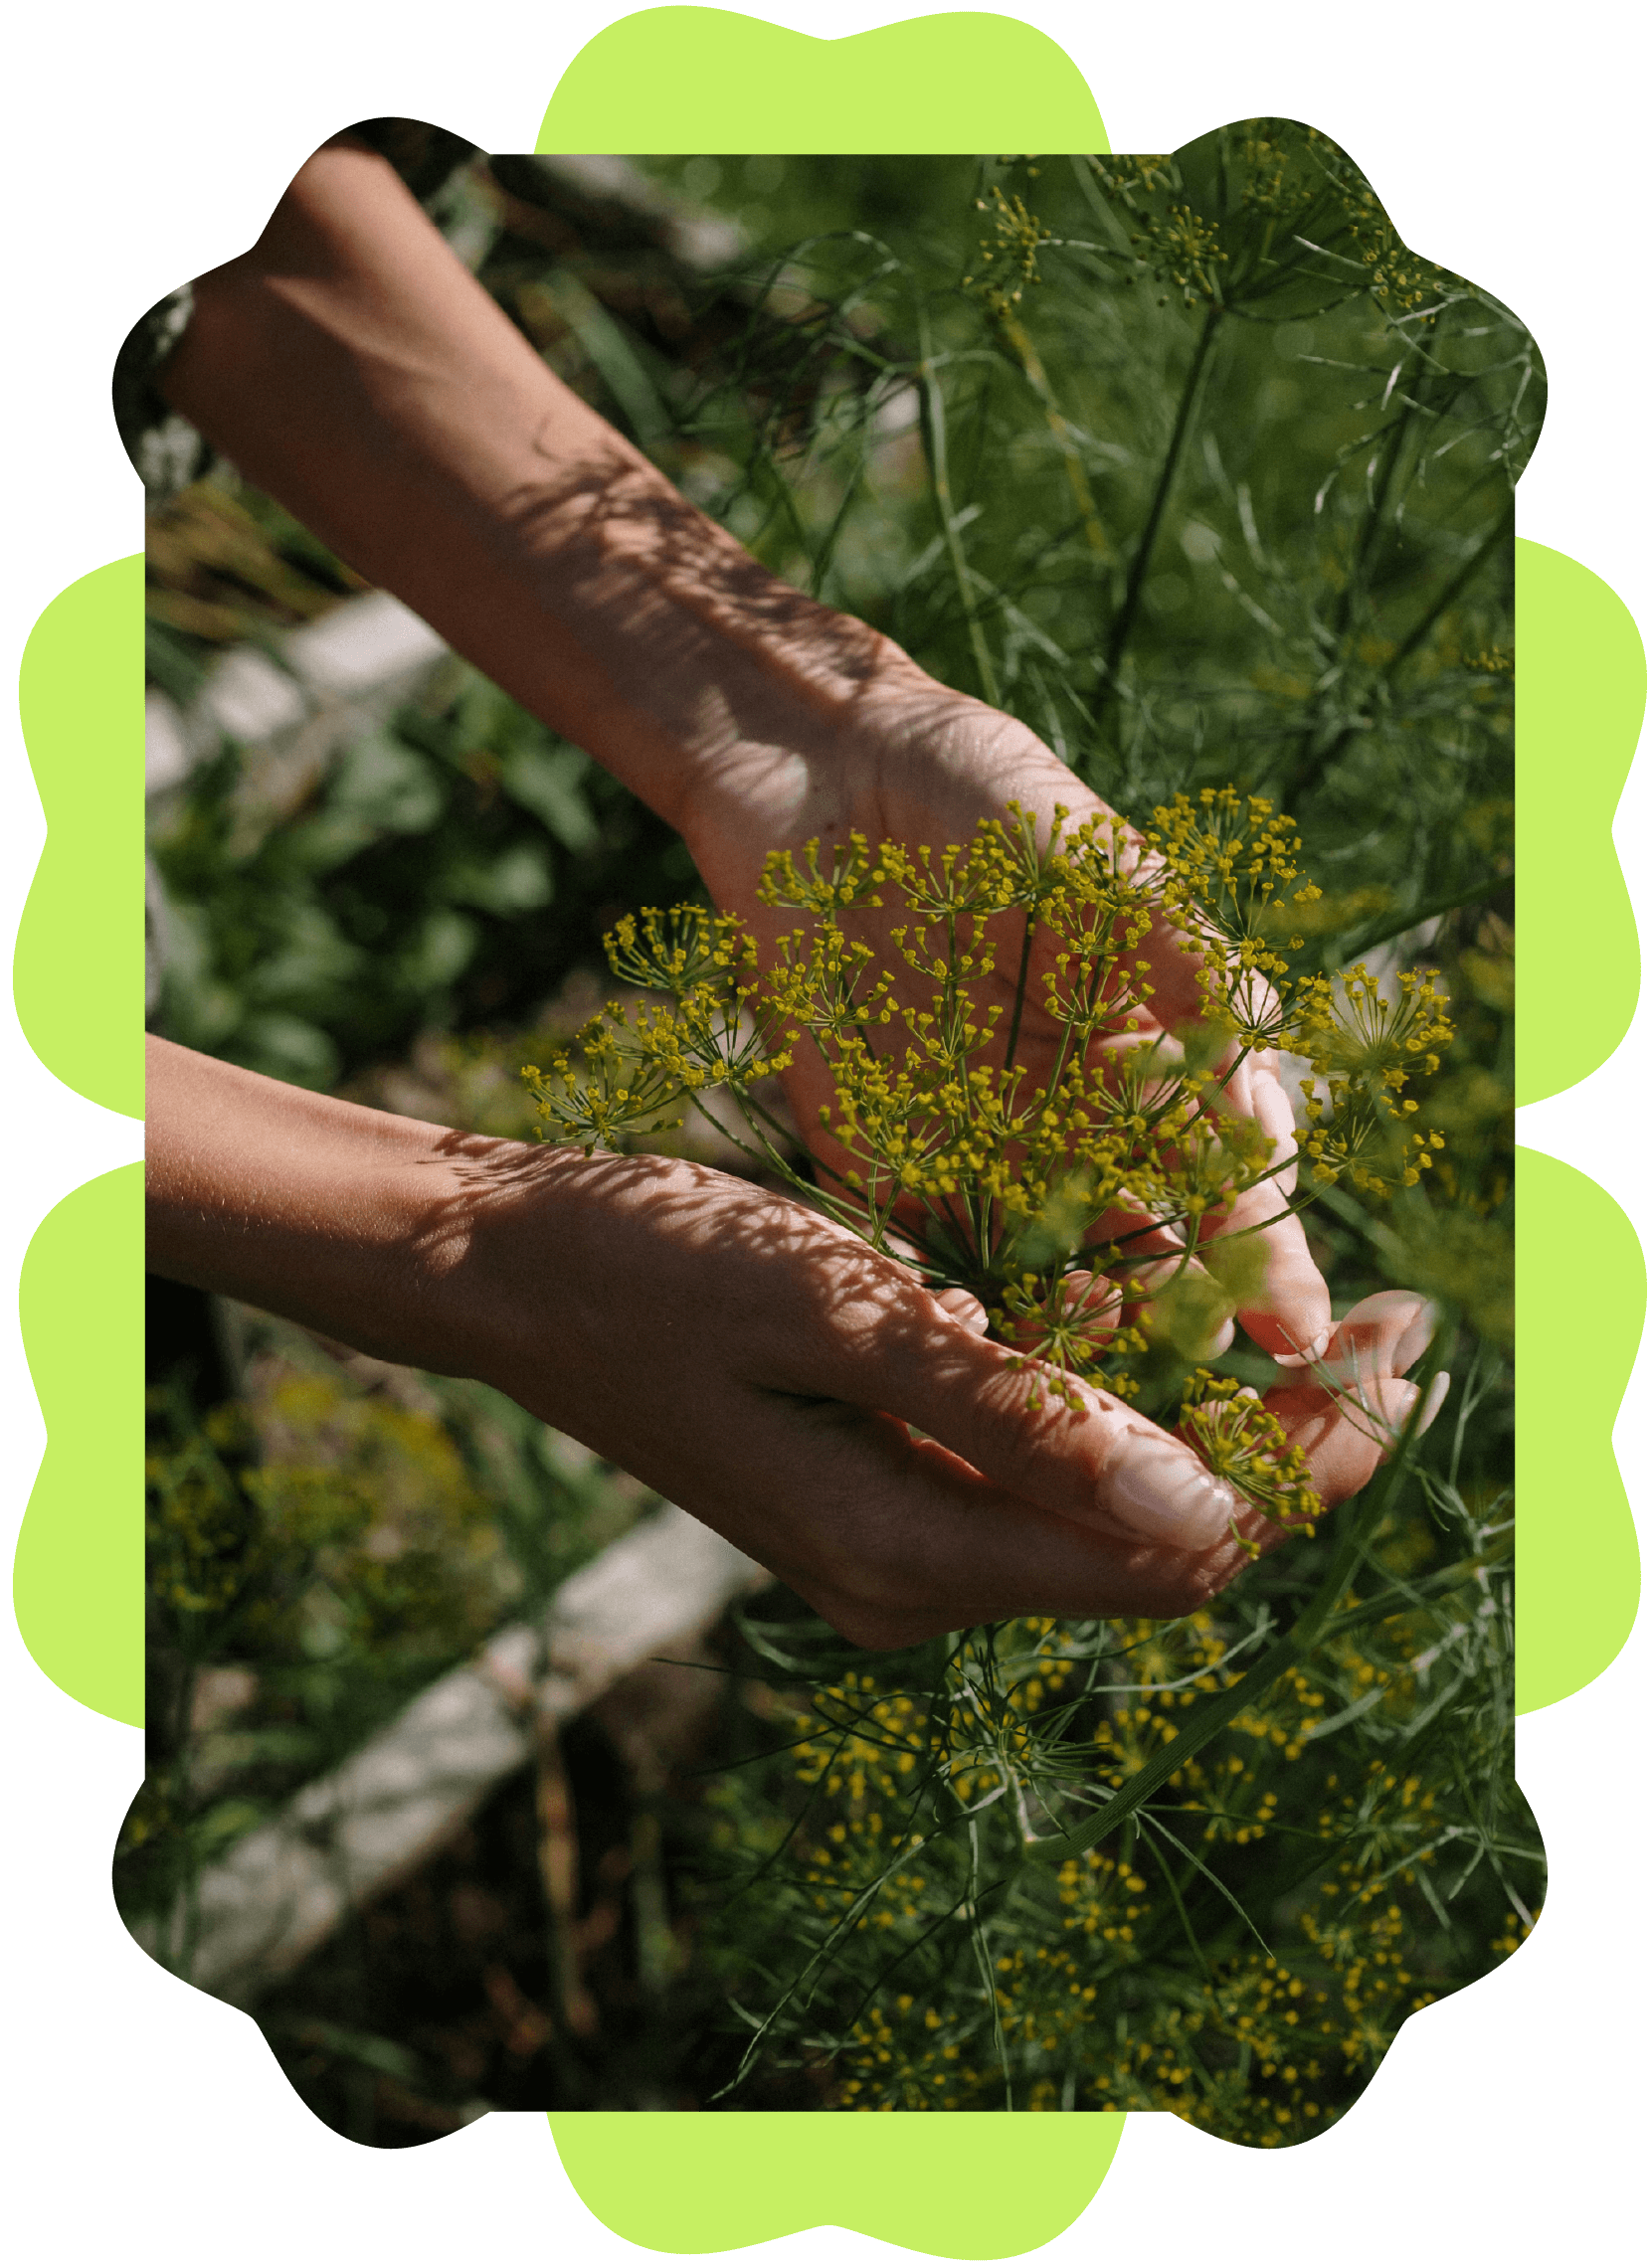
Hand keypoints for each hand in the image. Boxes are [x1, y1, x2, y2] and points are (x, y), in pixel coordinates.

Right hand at [457, 1145, 1442, 1648]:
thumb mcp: (840, 1315)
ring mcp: (898, 1548)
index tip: (1411, 1351)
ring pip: (1113, 1508)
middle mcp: (918, 1580)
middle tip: (1403, 1326)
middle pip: (1166, 1543)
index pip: (1178, 1545)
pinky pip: (1043, 1475)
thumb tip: (1207, 1506)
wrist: (505, 1270)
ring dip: (1219, 1423)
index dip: (1311, 1457)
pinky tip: (1164, 1317)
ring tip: (1317, 1319)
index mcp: (912, 1551)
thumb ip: (1018, 1415)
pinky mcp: (882, 1495)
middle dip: (1293, 1443)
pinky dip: (1123, 1406)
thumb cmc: (653, 1265)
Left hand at [673, 661, 1332, 1369]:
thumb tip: (1263, 1071)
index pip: (1229, 1175)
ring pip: (1049, 1271)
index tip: (1296, 1326)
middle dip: (1183, 1313)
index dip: (1266, 1252)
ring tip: (1111, 1373)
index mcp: (1153, 1056)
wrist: (820, 773)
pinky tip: (991, 1356)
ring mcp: (979, 1148)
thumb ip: (1183, 961)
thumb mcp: (1102, 861)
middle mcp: (1077, 1120)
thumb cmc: (985, 795)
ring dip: (1083, 1329)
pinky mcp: (878, 1158)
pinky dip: (960, 1309)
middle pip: (1150, 1247)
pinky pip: (925, 1252)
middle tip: (1208, 1362)